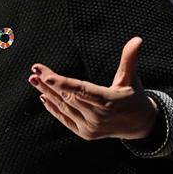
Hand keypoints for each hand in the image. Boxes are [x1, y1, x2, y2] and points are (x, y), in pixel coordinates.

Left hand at [27, 37, 157, 140]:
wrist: (139, 125)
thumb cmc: (134, 96)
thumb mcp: (131, 78)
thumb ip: (129, 59)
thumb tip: (137, 39)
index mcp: (109, 100)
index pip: (82, 90)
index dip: (64, 84)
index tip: (47, 76)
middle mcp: (98, 116)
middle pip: (68, 96)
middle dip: (49, 82)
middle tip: (35, 70)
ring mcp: (91, 127)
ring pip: (64, 107)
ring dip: (47, 93)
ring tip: (33, 79)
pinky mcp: (85, 134)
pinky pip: (65, 119)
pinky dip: (53, 108)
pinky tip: (43, 96)